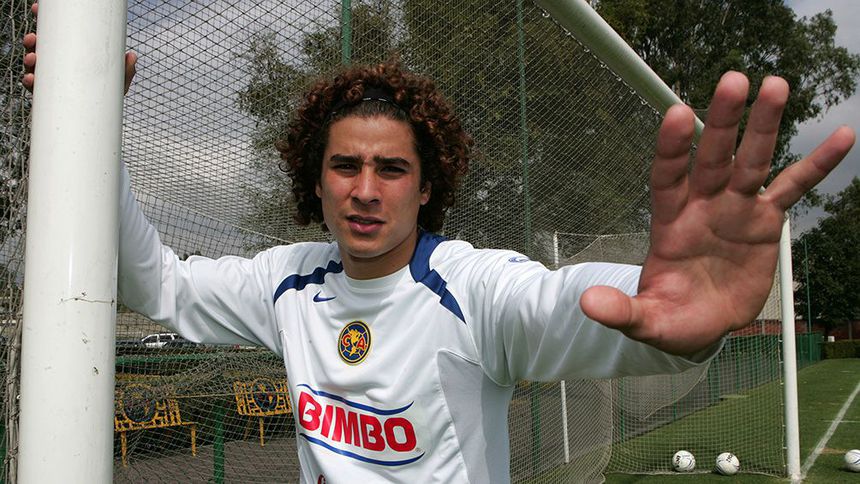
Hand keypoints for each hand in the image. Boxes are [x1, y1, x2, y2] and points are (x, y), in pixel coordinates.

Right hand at [22, 2, 136, 93]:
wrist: (100, 121)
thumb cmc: (106, 97)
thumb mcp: (118, 83)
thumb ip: (125, 70)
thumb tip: (132, 56)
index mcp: (71, 56)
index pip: (55, 36)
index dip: (45, 23)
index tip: (38, 10)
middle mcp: (58, 66)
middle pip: (39, 48)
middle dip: (33, 41)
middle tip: (33, 38)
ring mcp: (50, 81)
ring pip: (33, 66)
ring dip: (29, 59)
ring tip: (32, 58)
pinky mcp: (47, 96)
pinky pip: (34, 88)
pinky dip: (30, 82)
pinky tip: (31, 79)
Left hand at [580, 71, 854, 355]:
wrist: (703, 324)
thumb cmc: (670, 317)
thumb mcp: (645, 320)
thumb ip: (621, 310)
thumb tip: (588, 306)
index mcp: (669, 222)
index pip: (667, 177)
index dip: (672, 149)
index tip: (676, 114)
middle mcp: (702, 205)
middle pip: (712, 157)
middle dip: (722, 121)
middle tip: (734, 79)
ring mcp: (735, 208)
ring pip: (752, 160)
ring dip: (763, 125)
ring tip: (775, 85)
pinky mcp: (765, 221)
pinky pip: (794, 188)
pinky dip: (816, 165)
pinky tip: (840, 137)